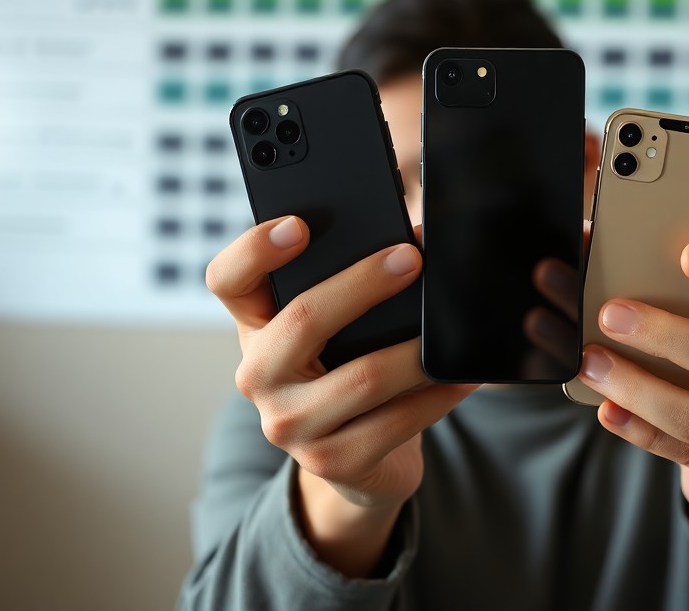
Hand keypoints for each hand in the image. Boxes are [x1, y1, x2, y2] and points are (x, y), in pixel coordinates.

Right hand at [205, 216, 477, 573]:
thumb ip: (352, 281)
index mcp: (255, 327)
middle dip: (363, 284)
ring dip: (415, 350)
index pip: (228, 279)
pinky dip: (436, 395)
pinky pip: (395, 421)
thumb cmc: (350, 370)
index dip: (254, 249)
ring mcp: (289, 425)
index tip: (299, 225)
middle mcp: (259, 375)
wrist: (358, 461)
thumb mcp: (338, 327)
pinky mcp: (331, 462)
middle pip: (302, 319)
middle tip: (411, 259)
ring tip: (451, 324)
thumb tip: (415, 239)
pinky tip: (459, 376)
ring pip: (362, 377)